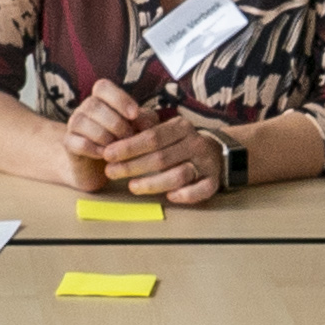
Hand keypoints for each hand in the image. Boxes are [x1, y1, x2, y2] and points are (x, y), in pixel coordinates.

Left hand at [67, 100, 232, 200]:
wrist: (217, 152)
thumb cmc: (180, 144)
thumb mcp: (165, 131)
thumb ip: (144, 133)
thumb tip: (112, 139)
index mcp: (181, 127)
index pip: (152, 136)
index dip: (128, 146)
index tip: (107, 153)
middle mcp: (195, 143)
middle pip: (161, 157)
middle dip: (133, 166)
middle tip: (111, 172)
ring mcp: (206, 163)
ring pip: (179, 174)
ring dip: (153, 183)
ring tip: (132, 187)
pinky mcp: (214, 181)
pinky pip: (201, 190)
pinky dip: (186, 195)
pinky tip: (170, 197)